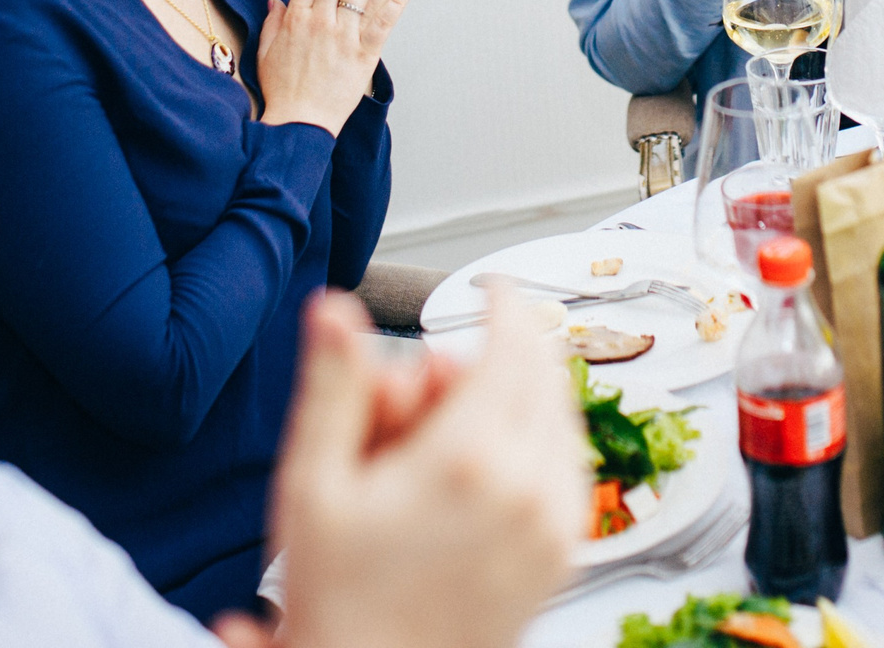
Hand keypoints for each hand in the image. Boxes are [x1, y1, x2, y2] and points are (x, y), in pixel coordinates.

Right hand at [210, 291, 585, 647]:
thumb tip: (334, 311)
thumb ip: (334, 388)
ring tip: (444, 432)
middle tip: (431, 382)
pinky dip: (538, 442)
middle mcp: (528, 488)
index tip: (488, 285)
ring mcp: (555, 525)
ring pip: (561, 417)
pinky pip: (569, 466)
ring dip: (519, 397)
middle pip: (543, 374)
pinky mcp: (563, 553)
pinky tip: (483, 463)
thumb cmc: (338, 599)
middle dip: (496, 354)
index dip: (503, 301)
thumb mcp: (314, 486)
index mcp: (469, 461)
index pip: (514, 344)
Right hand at [258, 0, 410, 133]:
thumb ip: (273, 22)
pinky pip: (383, 24)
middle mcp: (319, 21)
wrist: (299, 124)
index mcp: (296, 17)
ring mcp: (343, 37)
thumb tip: (278, 0)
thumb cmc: (283, 89)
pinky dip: (396, 3)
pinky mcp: (364, 56)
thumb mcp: (267, 51)